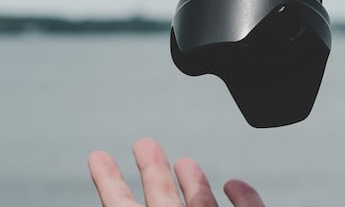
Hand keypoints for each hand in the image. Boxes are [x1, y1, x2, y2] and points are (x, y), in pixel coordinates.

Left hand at [89, 138, 265, 206]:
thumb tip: (110, 197)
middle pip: (163, 202)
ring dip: (195, 184)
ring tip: (185, 162)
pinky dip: (247, 198)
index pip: (121, 206)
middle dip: (153, 170)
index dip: (109, 181)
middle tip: (143, 144)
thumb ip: (124, 204)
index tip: (96, 156)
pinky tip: (236, 185)